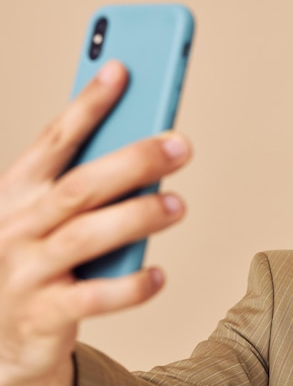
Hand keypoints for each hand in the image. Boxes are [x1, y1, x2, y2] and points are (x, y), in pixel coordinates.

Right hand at [0, 61, 191, 385]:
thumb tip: (144, 151)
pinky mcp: (43, 315)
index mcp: (18, 192)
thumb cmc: (30, 259)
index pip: (55, 139)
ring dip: (137, 216)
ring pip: (86, 236)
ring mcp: (26, 272)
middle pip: (80, 185)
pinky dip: (130, 286)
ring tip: (178, 205)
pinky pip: (92, 299)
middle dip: (133, 161)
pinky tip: (160, 274)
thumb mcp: (42, 216)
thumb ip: (81, 186)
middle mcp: (17, 226)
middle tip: (181, 145)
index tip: (121, 70)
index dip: (88, 104)